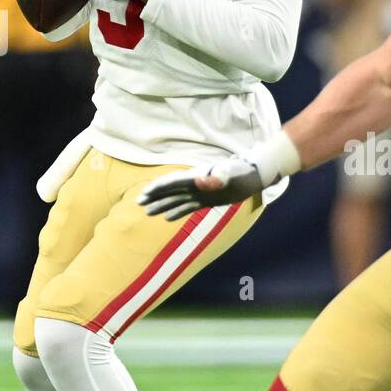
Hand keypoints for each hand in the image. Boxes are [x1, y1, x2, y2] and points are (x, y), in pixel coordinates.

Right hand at [139, 157, 263, 219]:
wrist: (252, 175)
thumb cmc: (240, 171)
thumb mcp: (230, 173)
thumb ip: (216, 178)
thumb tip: (200, 181)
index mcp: (197, 177)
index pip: (173, 182)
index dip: (159, 187)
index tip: (145, 193)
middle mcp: (195, 184)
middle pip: (170, 190)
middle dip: (155, 195)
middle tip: (138, 202)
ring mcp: (200, 192)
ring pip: (176, 199)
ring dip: (162, 205)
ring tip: (147, 211)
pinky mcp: (207, 200)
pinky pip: (188, 207)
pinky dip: (177, 212)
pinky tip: (167, 218)